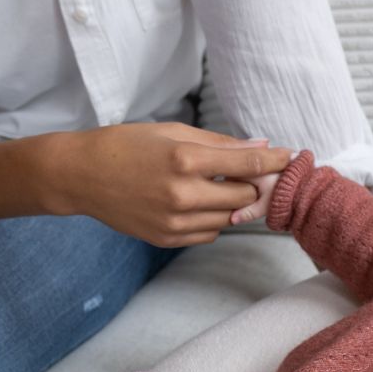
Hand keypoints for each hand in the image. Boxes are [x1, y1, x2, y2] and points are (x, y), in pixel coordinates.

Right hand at [60, 122, 290, 246]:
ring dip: (232, 204)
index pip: (246, 165)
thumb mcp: (172, 132)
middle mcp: (182, 194)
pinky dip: (213, 219)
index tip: (291, 158)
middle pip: (245, 197)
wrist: (81, 176)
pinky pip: (210, 233)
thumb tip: (261, 148)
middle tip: (250, 174)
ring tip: (215, 185)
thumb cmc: (127, 146)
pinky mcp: (168, 239)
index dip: (274, 163)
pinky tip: (197, 203)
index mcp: (184, 160)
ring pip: (230, 219)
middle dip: (253, 185)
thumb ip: (220, 143)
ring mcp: (175, 221)